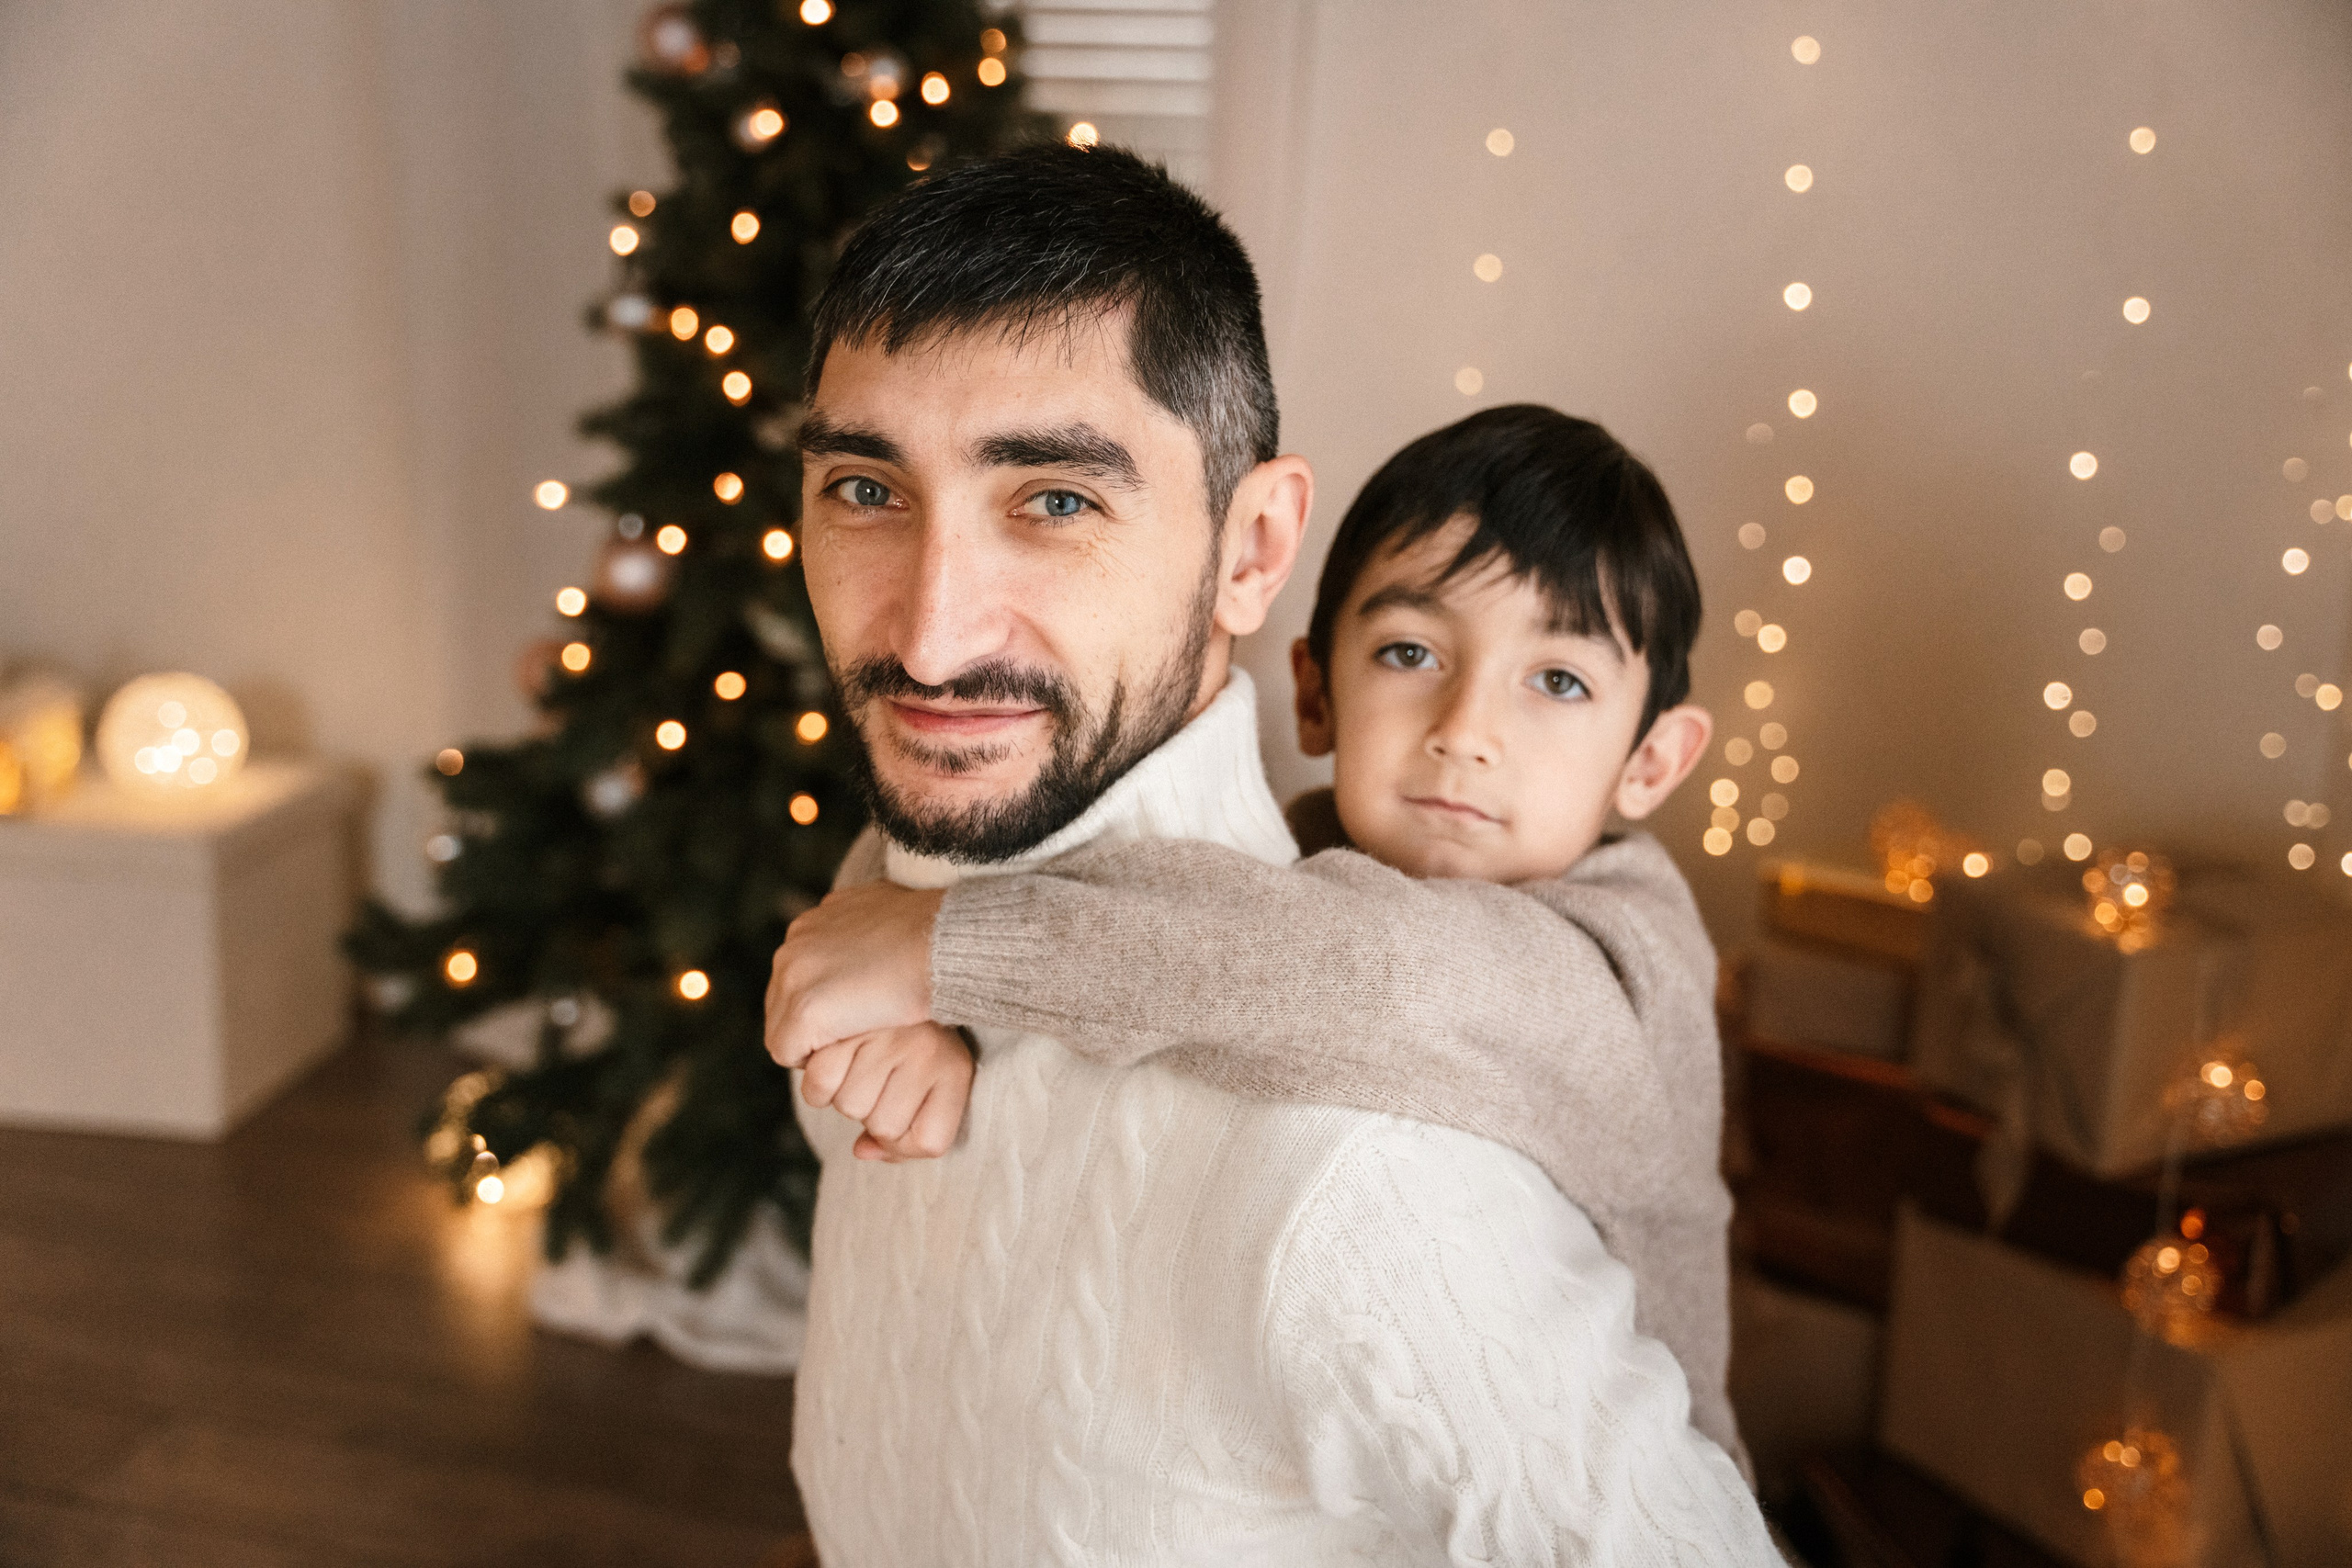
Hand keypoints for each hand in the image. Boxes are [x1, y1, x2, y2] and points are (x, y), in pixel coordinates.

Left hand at [766, 882, 943, 1068]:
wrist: (941, 943)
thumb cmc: (929, 933)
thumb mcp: (885, 910)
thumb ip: (862, 923)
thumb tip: (868, 929)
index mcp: (810, 925)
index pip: (795, 976)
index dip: (821, 1000)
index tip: (847, 1014)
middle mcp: (793, 948)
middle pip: (781, 1003)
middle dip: (811, 1022)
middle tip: (847, 1036)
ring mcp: (794, 979)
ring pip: (781, 1030)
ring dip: (811, 1042)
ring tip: (848, 1049)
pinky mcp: (805, 1011)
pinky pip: (788, 1052)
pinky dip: (812, 1060)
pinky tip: (845, 1056)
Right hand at [798, 1023, 973, 1161]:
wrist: (901, 976)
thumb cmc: (912, 1046)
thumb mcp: (928, 1091)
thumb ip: (900, 1138)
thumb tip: (861, 1151)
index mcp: (954, 1068)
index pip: (930, 1141)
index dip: (907, 1141)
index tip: (905, 1111)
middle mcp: (927, 1050)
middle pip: (883, 1127)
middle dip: (874, 1112)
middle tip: (877, 1076)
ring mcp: (887, 1034)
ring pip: (849, 1106)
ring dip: (846, 1096)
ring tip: (856, 1063)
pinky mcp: (844, 1023)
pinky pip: (818, 1080)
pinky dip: (819, 1078)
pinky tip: (832, 1053)